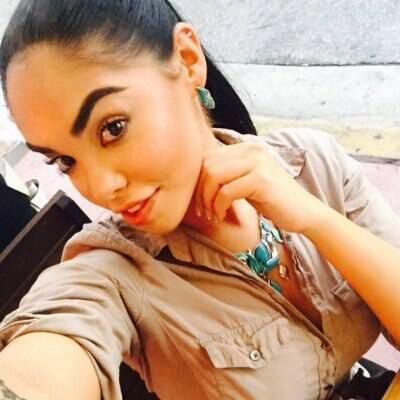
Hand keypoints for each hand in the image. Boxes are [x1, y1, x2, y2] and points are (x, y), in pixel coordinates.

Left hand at [194, 141, 327, 233]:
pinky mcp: (262, 179)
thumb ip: (226, 174)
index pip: (207, 158)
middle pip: (207, 166)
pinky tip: (223, 216)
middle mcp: (251, 149)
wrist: (303, 213)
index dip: (197, 182)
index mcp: (245, 147)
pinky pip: (227, 191)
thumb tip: (194, 180)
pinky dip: (219, 206)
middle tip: (203, 212)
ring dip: (208, 200)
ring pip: (214, 176)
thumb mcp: (245, 182)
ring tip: (213, 215)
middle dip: (200, 192)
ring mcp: (258, 162)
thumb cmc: (271, 200)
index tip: (200, 203)